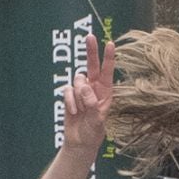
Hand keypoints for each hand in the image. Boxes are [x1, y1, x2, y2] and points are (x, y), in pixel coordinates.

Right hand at [62, 34, 114, 149]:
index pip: (107, 71)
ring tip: (82, 110)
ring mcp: (80, 91)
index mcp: (106, 91)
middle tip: (90, 36)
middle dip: (91, 51)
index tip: (110, 44)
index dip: (108, 57)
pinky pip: (67, 90)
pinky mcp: (69, 96)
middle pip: (91, 65)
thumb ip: (93, 104)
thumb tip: (84, 87)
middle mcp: (93, 87)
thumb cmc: (93, 132)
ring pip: (78, 80)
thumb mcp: (98, 121)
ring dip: (79, 95)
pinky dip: (70, 101)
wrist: (80, 142)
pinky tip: (74, 112)